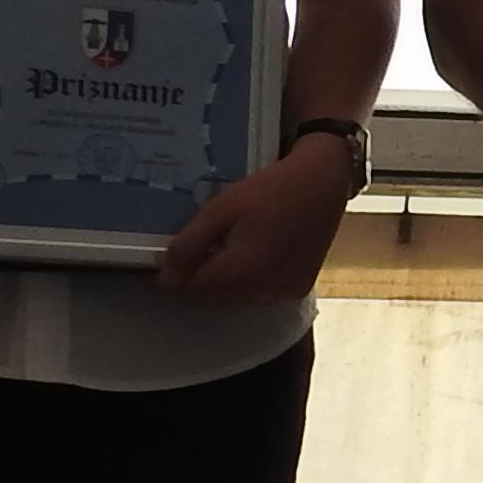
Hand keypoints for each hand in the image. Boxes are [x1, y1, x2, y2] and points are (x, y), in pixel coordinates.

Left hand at [156, 143, 357, 307]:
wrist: (324, 183)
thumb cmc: (271, 190)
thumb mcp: (221, 209)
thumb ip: (189, 245)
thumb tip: (165, 276)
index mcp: (239, 273)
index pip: (191, 290)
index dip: (171, 279)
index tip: (158, 264)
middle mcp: (262, 291)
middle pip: (212, 298)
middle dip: (195, 281)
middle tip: (187, 254)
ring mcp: (283, 292)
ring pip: (236, 299)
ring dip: (221, 284)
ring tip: (217, 253)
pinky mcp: (298, 287)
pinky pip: (261, 295)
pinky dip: (247, 284)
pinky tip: (248, 258)